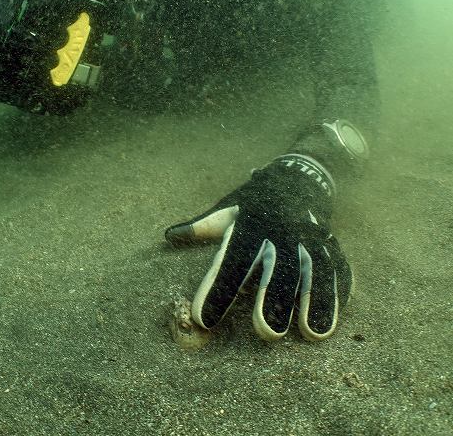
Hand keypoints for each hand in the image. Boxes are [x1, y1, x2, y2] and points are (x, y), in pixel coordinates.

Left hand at [165, 155, 351, 340]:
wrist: (299, 174)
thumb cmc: (256, 201)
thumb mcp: (228, 208)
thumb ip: (201, 227)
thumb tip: (169, 236)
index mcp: (251, 223)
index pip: (232, 259)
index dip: (218, 289)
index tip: (203, 319)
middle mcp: (282, 231)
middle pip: (279, 268)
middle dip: (274, 299)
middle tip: (266, 331)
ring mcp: (311, 238)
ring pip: (316, 271)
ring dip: (315, 301)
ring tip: (312, 333)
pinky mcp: (332, 246)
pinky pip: (339, 270)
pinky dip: (338, 295)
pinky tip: (332, 320)